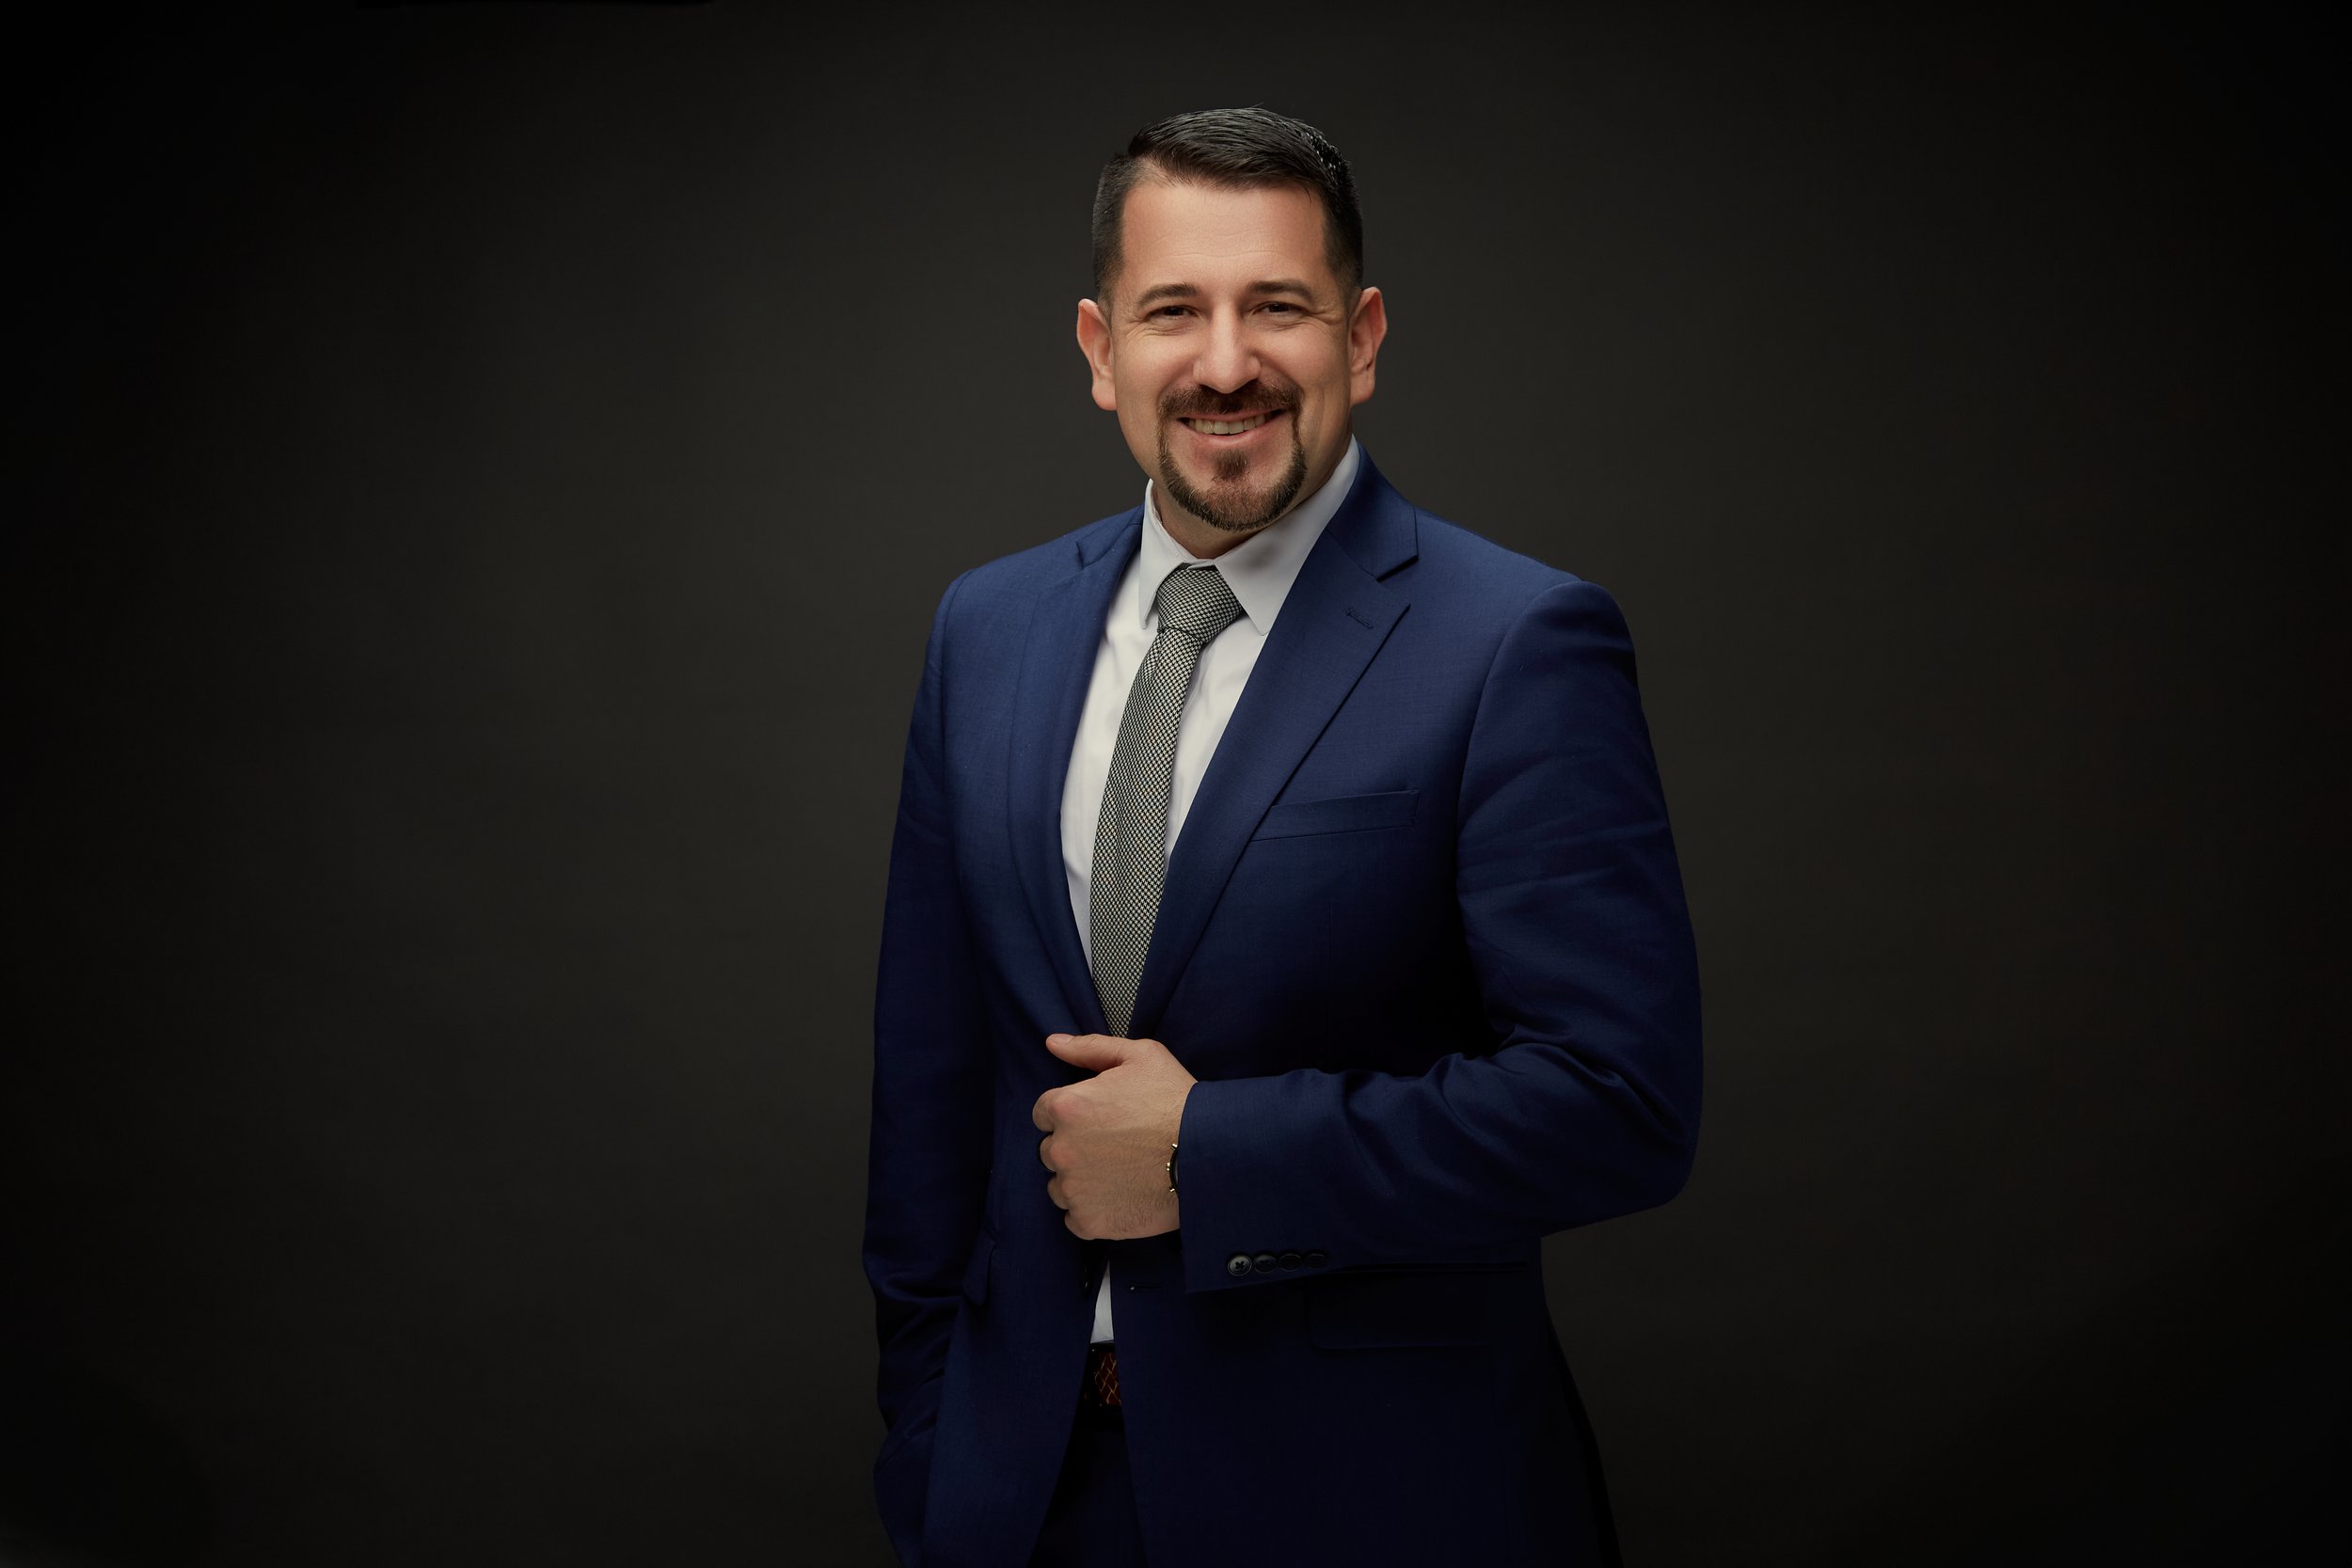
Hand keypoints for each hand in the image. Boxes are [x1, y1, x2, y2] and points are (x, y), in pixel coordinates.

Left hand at [1033, 1033, 1193, 1239]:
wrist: (1209, 1155)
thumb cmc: (1176, 1101)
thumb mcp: (1141, 1057)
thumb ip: (1090, 1048)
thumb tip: (1053, 1043)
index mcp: (1066, 1107)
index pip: (1044, 1113)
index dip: (1071, 1114)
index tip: (1099, 1120)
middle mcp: (1061, 1150)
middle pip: (1051, 1150)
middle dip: (1075, 1147)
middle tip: (1115, 1146)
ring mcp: (1073, 1189)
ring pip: (1060, 1186)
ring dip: (1080, 1181)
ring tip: (1119, 1173)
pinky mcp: (1089, 1221)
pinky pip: (1075, 1218)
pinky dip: (1092, 1211)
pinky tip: (1121, 1197)